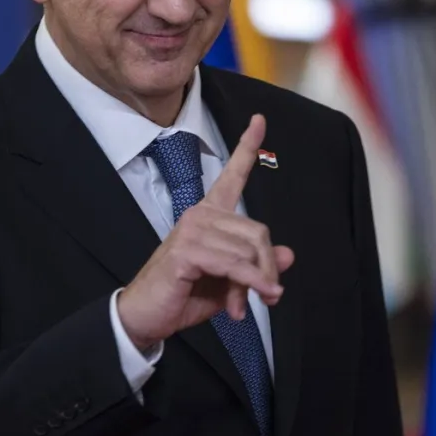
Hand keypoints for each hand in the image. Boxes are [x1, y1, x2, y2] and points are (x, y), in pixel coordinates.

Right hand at [117, 114, 295, 351]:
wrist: (145, 316)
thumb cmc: (184, 295)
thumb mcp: (230, 282)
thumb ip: (257, 266)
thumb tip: (290, 255)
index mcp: (210, 215)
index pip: (232, 175)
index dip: (247, 147)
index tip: (259, 119)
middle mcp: (200, 214)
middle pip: (258, 232)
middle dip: (267, 268)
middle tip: (265, 297)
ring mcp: (192, 229)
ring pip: (248, 251)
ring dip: (254, 284)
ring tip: (242, 307)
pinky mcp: (187, 250)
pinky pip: (233, 264)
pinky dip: (248, 285)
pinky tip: (241, 305)